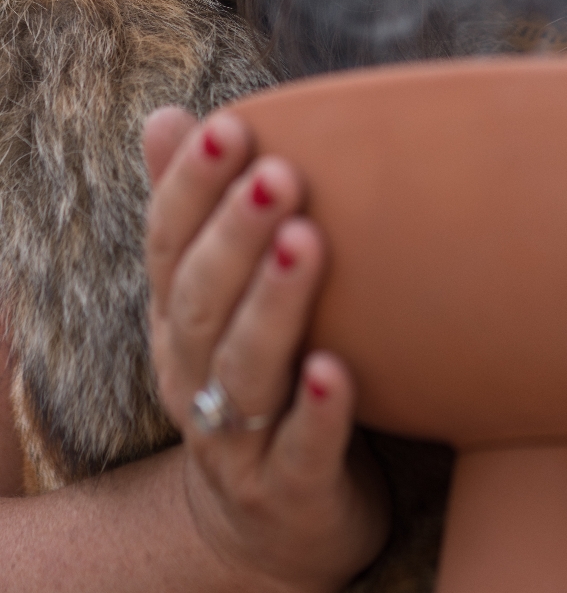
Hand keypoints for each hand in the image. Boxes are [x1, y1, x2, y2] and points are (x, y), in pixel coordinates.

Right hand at [144, 107, 388, 592]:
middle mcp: (192, 373)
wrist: (273, 517)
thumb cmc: (258, 372)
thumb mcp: (220, 294)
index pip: (169, 243)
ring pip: (244, 370)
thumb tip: (165, 115)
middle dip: (235, 234)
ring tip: (309, 242)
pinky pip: (299, 453)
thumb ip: (199, 208)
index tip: (229, 124)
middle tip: (279, 174)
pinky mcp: (287, 490)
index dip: (192, 185)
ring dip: (274, 304)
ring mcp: (236, 438)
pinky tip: (335, 371)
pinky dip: (316, 414)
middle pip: (201, 300)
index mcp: (177, 316)